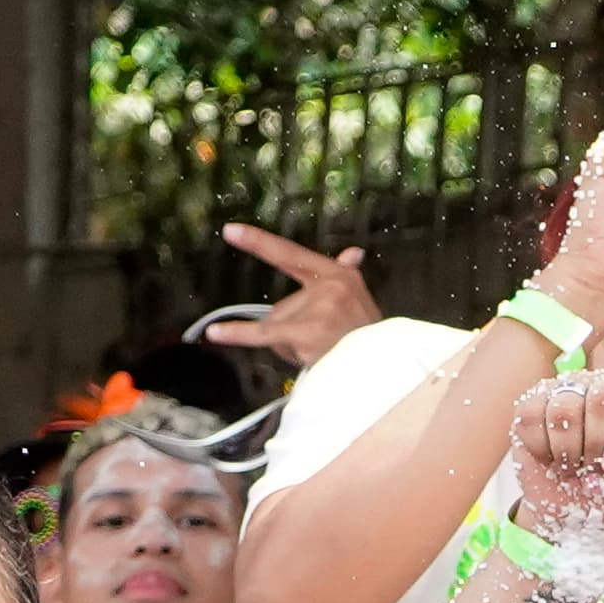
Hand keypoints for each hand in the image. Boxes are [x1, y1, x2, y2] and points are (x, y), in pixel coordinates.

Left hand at [211, 224, 384, 368]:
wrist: (388, 371)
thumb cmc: (372, 343)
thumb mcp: (363, 304)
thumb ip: (349, 275)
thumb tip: (353, 253)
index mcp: (340, 276)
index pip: (291, 255)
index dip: (259, 242)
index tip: (230, 231)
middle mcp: (329, 288)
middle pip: (284, 307)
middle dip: (292, 331)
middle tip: (322, 347)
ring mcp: (318, 310)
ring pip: (279, 327)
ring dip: (291, 347)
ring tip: (321, 357)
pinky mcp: (305, 332)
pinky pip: (264, 334)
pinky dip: (239, 334)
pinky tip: (215, 334)